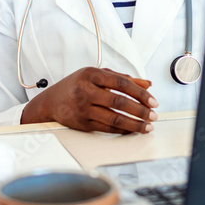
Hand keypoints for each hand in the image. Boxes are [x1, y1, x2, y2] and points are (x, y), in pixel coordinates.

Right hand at [20, 67, 158, 133]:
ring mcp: (83, 108)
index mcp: (91, 75)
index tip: (153, 100)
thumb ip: (123, 78)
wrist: (51, 101)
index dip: (140, 93)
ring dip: (134, 124)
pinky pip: (107, 128)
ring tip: (147, 126)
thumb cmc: (77, 85)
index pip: (122, 83)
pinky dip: (122, 129)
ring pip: (114, 118)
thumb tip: (147, 84)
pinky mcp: (82, 123)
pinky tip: (132, 130)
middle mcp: (86, 90)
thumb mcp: (98, 76)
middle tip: (153, 115)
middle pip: (119, 102)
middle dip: (140, 110)